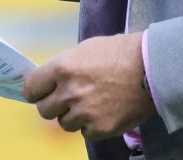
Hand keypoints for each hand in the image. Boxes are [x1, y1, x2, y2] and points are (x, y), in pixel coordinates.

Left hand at [23, 32, 154, 139]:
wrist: (152, 67)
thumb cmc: (119, 52)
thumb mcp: (85, 49)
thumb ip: (64, 67)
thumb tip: (50, 80)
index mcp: (62, 68)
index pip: (31, 88)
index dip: (35, 91)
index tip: (39, 92)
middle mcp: (69, 92)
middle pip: (44, 110)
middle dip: (54, 105)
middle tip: (67, 99)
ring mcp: (85, 113)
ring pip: (64, 123)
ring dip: (73, 116)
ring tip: (91, 104)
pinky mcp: (101, 128)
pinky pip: (85, 133)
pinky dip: (91, 126)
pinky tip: (103, 112)